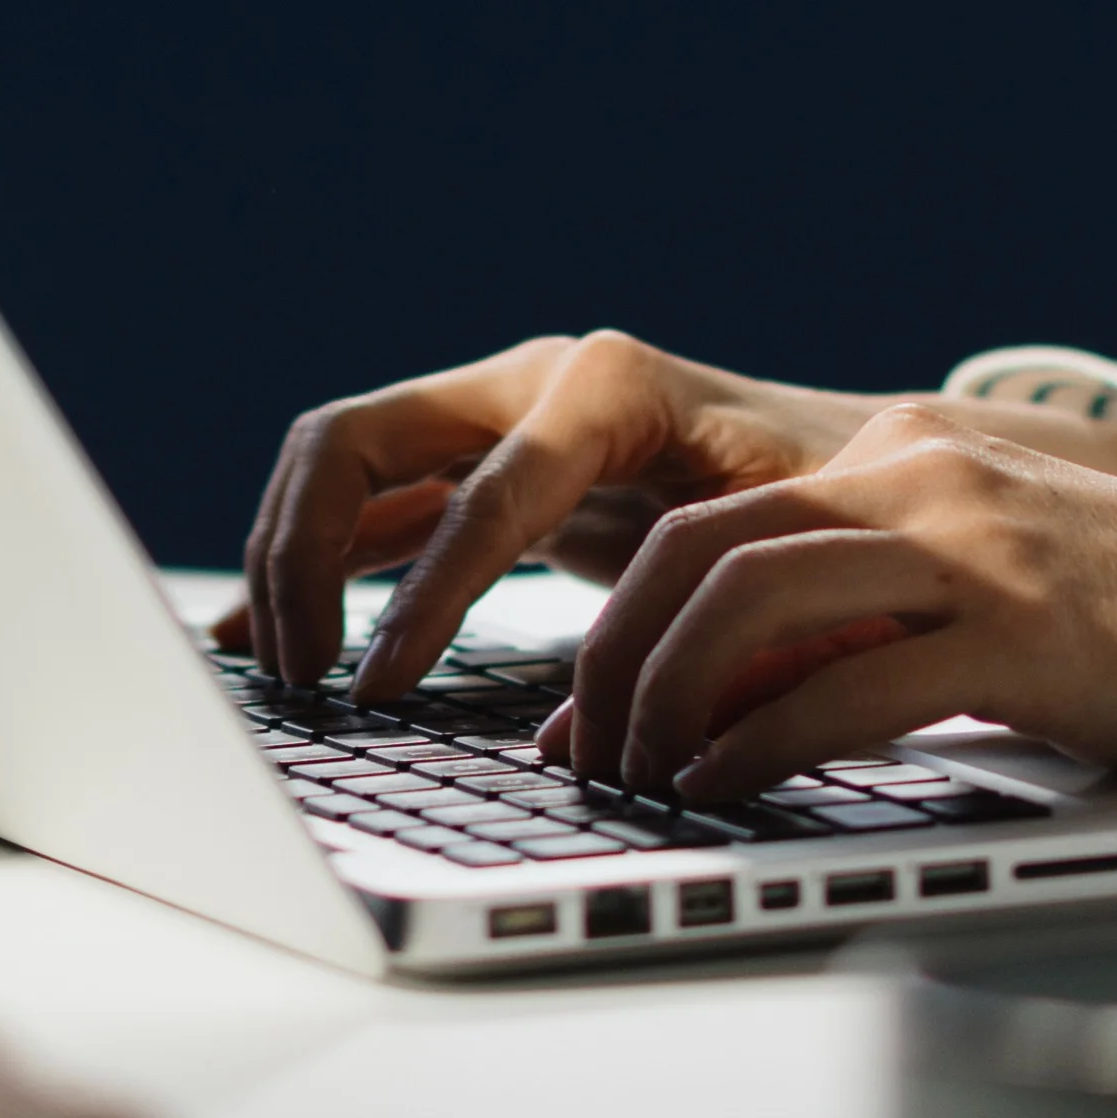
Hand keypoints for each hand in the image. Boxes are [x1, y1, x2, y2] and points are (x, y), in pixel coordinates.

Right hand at [242, 329, 911, 698]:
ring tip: (278, 670)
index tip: (378, 689)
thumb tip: (602, 737)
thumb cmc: (836, 503)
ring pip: (338, 463)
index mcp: (609, 385)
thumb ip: (713, 621)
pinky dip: (310, 561)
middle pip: (359, 439)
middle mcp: (531, 380)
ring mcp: (494, 413)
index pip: (484, 492)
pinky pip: (367, 505)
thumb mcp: (795, 548)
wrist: (856, 450)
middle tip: (302, 676)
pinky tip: (260, 637)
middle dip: (303, 555)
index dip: (424, 598)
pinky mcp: (478, 464)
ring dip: (286, 558)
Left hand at [561, 412, 1116, 800]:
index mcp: (905, 463)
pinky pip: (842, 686)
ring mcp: (967, 550)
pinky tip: (724, 793)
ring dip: (664, 701)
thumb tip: (739, 704)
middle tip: (584, 755)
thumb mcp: (987, 593)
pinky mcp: (1014, 633)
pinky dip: (756, 746)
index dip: (620, 621)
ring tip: (641, 783)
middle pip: (696, 549)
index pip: (711, 523)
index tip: (580, 711)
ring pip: (745, 600)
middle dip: (611, 660)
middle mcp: (919, 480)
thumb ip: (870, 622)